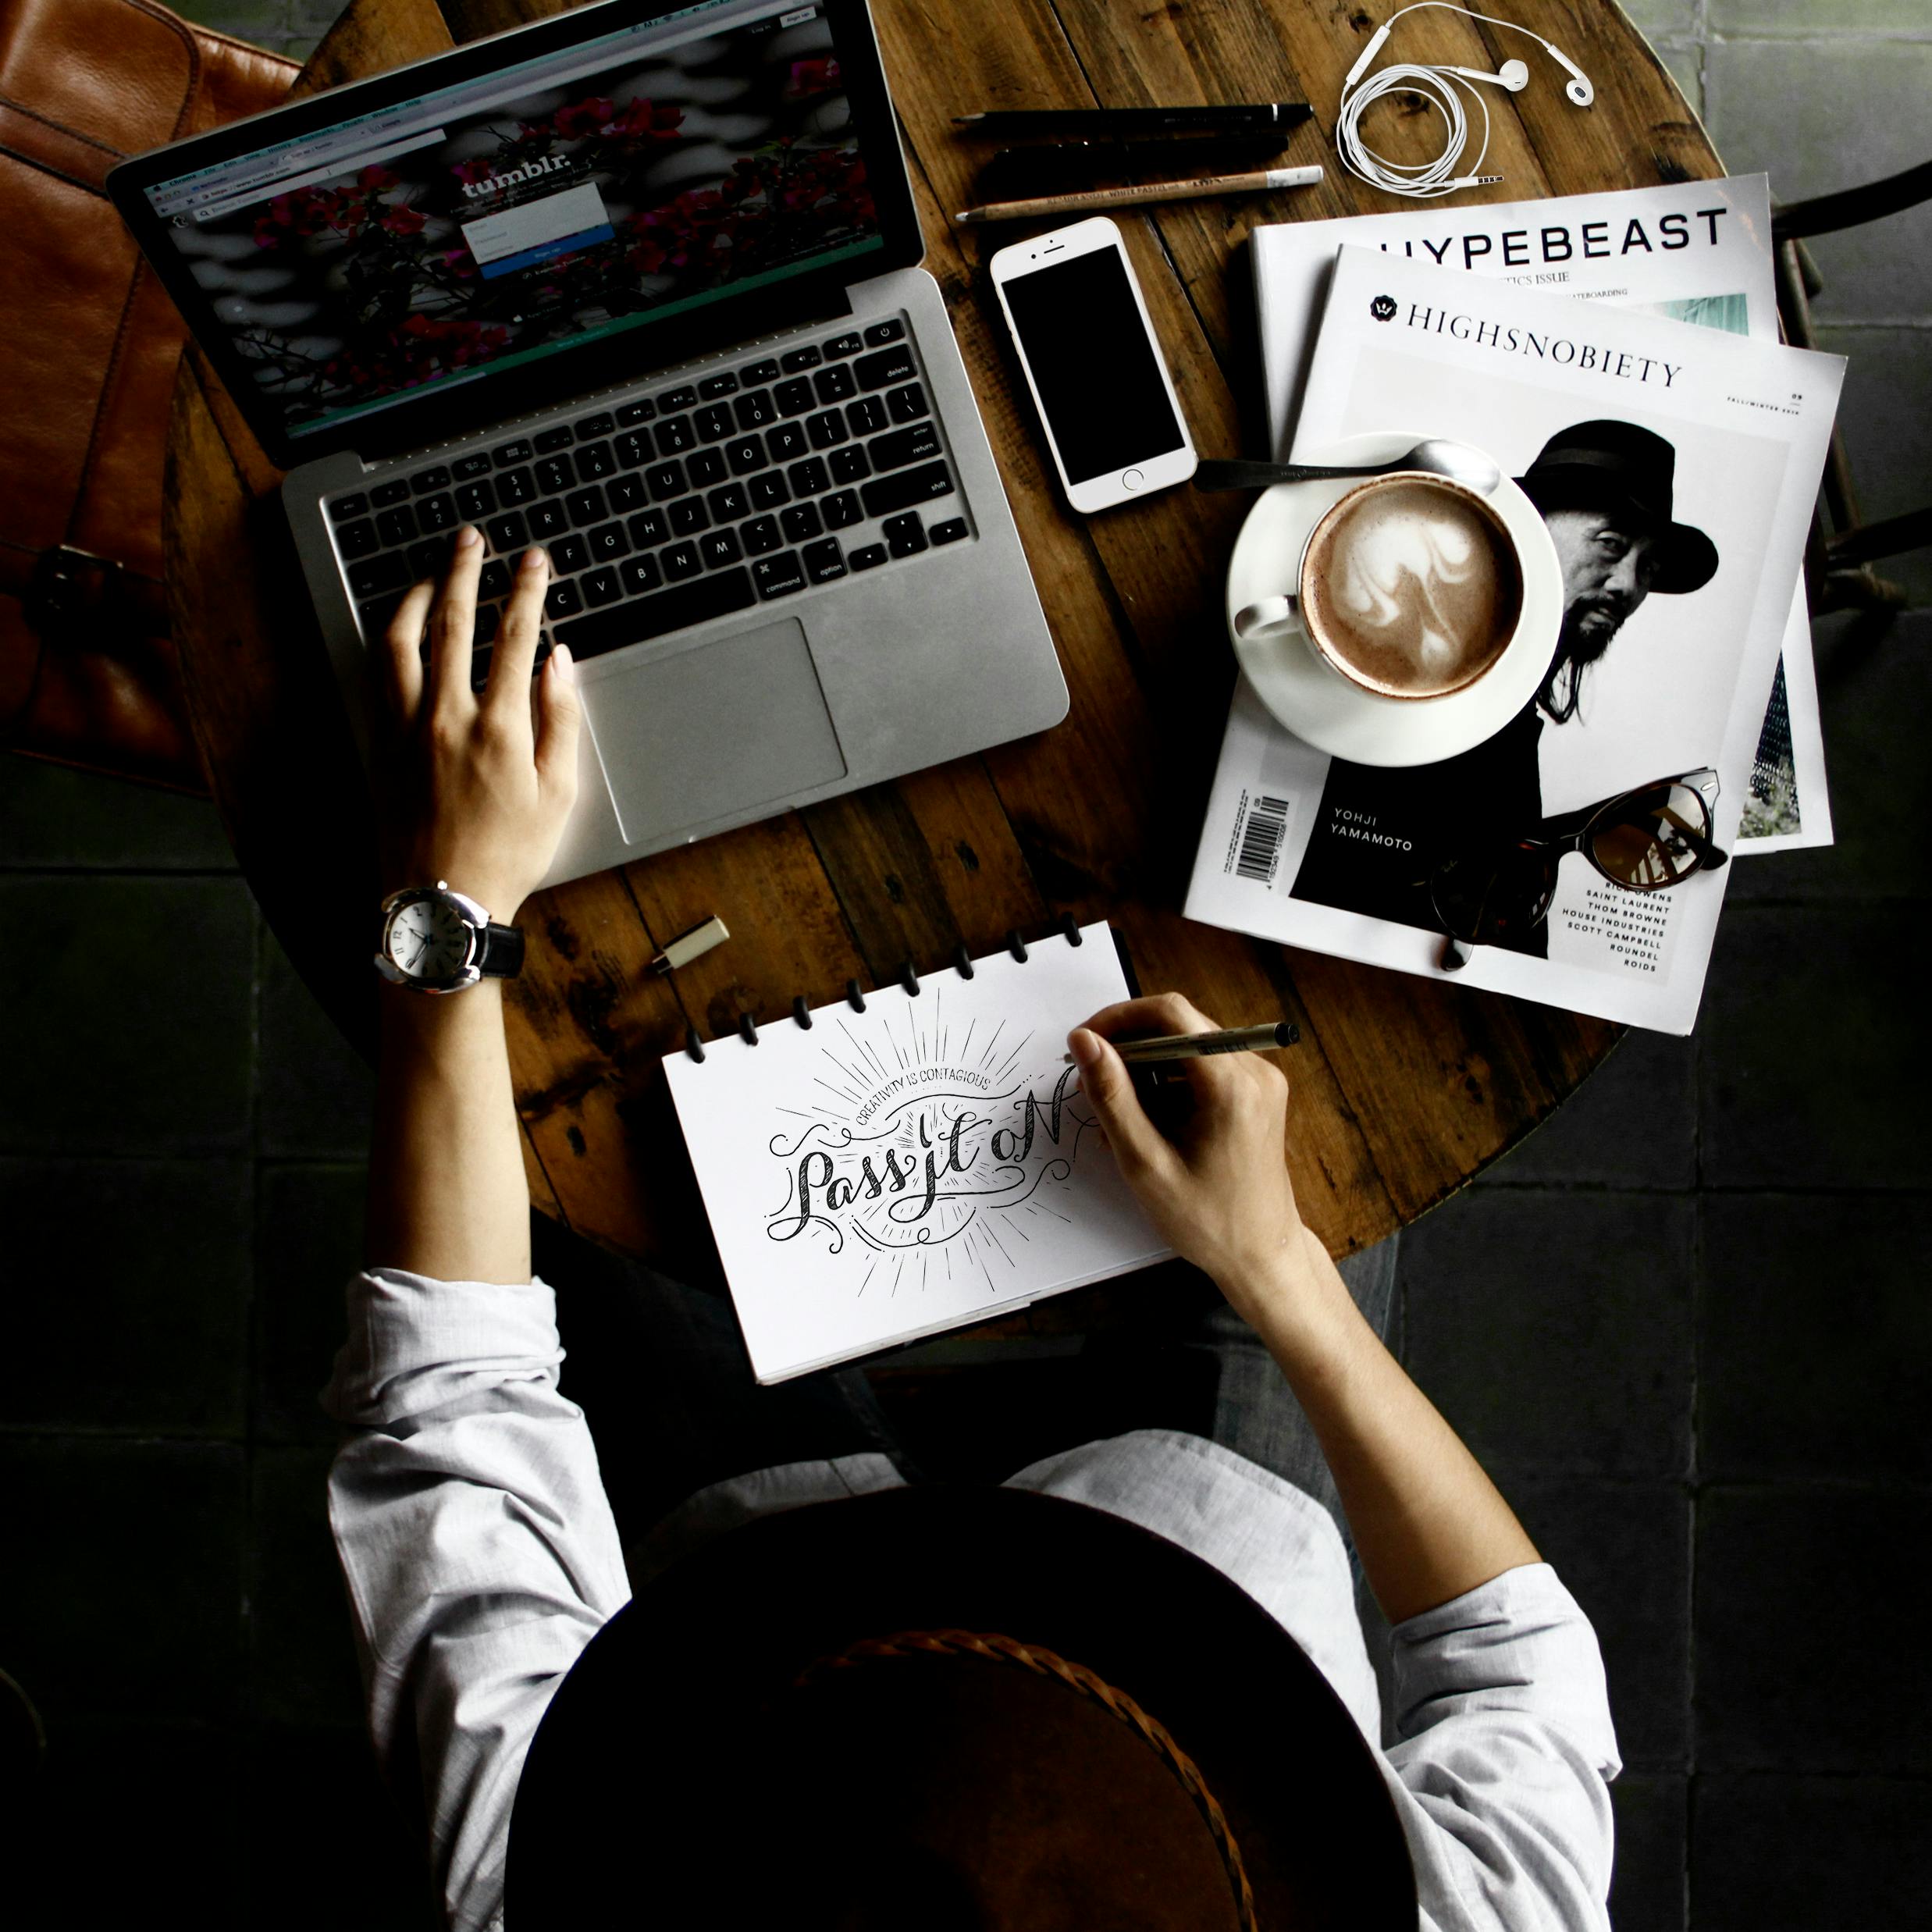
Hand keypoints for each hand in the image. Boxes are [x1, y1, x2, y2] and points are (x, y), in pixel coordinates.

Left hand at [372, 529, 581, 922]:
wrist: (443, 902)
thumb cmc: (507, 855)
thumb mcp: (558, 793)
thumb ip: (561, 719)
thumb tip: (558, 661)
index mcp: (500, 728)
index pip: (514, 636)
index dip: (526, 589)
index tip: (534, 560)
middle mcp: (446, 716)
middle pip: (453, 622)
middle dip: (465, 570)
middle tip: (473, 539)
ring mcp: (405, 727)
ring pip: (402, 640)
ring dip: (417, 596)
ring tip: (432, 572)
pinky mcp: (379, 744)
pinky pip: (378, 674)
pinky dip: (390, 640)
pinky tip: (400, 629)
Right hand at [1069, 993, 1320, 1323]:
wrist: (1262, 1255)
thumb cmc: (1207, 1221)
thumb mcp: (1146, 1162)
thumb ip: (1112, 1096)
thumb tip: (1083, 1041)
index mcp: (1232, 1085)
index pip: (1170, 1014)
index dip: (1119, 1018)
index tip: (1085, 1043)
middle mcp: (1254, 1071)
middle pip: (1179, 1025)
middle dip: (1129, 1047)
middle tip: (1093, 1084)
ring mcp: (1260, 1081)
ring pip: (1188, 1046)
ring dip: (1146, 1070)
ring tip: (1119, 1118)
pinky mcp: (1257, 1093)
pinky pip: (1204, 1068)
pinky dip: (1169, 1085)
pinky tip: (1148, 1124)